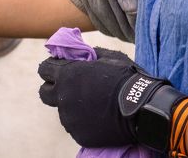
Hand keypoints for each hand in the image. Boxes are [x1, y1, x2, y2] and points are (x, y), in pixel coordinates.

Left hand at [38, 48, 183, 148]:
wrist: (144, 109)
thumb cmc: (127, 79)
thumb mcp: (108, 57)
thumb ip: (87, 55)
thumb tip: (77, 52)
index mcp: (66, 75)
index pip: (44, 69)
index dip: (51, 69)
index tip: (60, 70)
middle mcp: (63, 97)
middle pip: (44, 93)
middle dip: (53, 89)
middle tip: (69, 89)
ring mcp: (70, 118)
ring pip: (63, 111)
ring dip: (72, 107)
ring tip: (93, 105)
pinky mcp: (79, 135)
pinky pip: (76, 126)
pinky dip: (84, 123)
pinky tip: (99, 118)